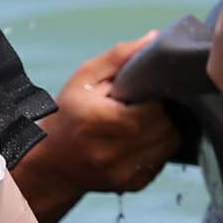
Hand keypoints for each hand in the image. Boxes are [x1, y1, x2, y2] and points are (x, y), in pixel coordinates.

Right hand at [41, 33, 185, 192]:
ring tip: (151, 117)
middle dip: (167, 111)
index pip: (155, 108)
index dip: (161, 95)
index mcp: (100, 121)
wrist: (51, 161)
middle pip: (167, 127)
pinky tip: (145, 137)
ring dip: (168, 129)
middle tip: (156, 101)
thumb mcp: (85, 78)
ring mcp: (124, 172)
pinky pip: (163, 161)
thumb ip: (120, 56)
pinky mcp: (133, 184)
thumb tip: (156, 38)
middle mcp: (112, 151)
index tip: (154, 88)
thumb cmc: (68, 114)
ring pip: (170, 145)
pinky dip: (160, 147)